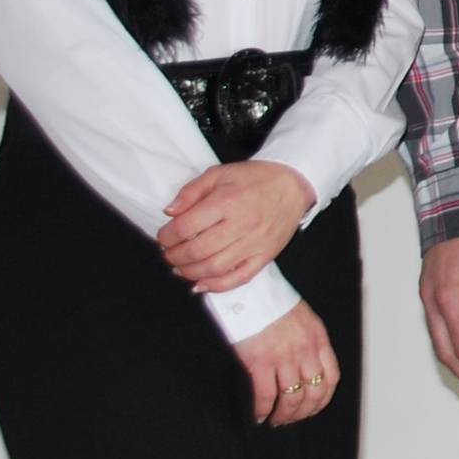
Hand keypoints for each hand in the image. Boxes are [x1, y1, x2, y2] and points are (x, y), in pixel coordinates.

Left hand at [159, 160, 316, 292]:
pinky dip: (216, 286)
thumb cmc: (256, 178)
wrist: (294, 184)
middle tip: (169, 253)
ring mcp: (255, 243)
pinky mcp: (264, 256)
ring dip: (189, 272)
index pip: (186, 227)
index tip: (164, 237)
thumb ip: (191, 191)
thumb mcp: (220, 173)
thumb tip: (170, 211)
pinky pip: (238, 278)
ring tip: (180, 266)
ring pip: (213, 268)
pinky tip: (201, 283)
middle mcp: (241, 224)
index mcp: (227, 201)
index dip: (167, 236)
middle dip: (174, 256)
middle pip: (196, 251)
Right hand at [233, 300, 339, 425]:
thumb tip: (310, 370)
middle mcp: (305, 350)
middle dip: (303, 412)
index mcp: (318, 338)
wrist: (251, 292)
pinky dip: (263, 411)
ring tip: (276, 420)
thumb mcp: (305, 320)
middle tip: (292, 419)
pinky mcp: (260, 362)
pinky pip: (266, 396)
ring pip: (291, 398)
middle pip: (313, 392)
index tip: (313, 407)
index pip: (331, 377)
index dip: (323, 399)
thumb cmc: (274, 305)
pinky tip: (259, 415)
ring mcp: (283, 357)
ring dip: (284, 415)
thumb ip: (311, 343)